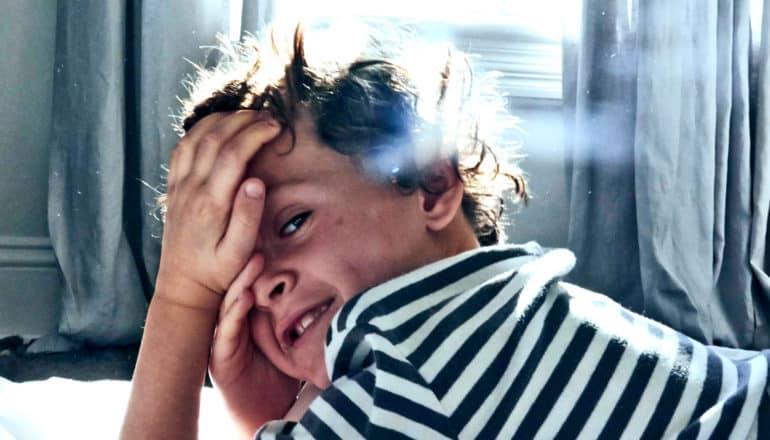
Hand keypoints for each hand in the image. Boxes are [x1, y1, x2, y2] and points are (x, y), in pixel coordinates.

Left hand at [156, 111, 280, 309]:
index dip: (255, 133)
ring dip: (222, 120)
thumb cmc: (218, 271)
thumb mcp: (240, 253)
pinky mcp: (173, 188)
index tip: (276, 126)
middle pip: (215, 138)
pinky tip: (217, 126)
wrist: (183, 286)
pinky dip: (200, 129)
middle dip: (244, 120)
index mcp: (212, 203)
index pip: (233, 154)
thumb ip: (248, 217)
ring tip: (248, 116)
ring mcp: (179, 186)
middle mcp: (191, 189)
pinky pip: (181, 148)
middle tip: (268, 116)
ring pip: (196, 138)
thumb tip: (256, 182)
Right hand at [210, 255, 300, 435]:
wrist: (266, 411)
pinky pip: (227, 332)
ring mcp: (225, 339)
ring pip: (230, 304)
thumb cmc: (279, 374)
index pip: (251, 283)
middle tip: (258, 241)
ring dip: (240, 282)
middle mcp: (233, 323)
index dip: (258, 262)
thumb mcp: (292, 338)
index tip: (269, 238)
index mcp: (248, 316)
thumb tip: (328, 286)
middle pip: (237, 287)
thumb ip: (298, 314)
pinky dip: (234, 314)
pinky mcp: (221, 358)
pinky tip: (244, 298)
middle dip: (247, 265)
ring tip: (253, 263)